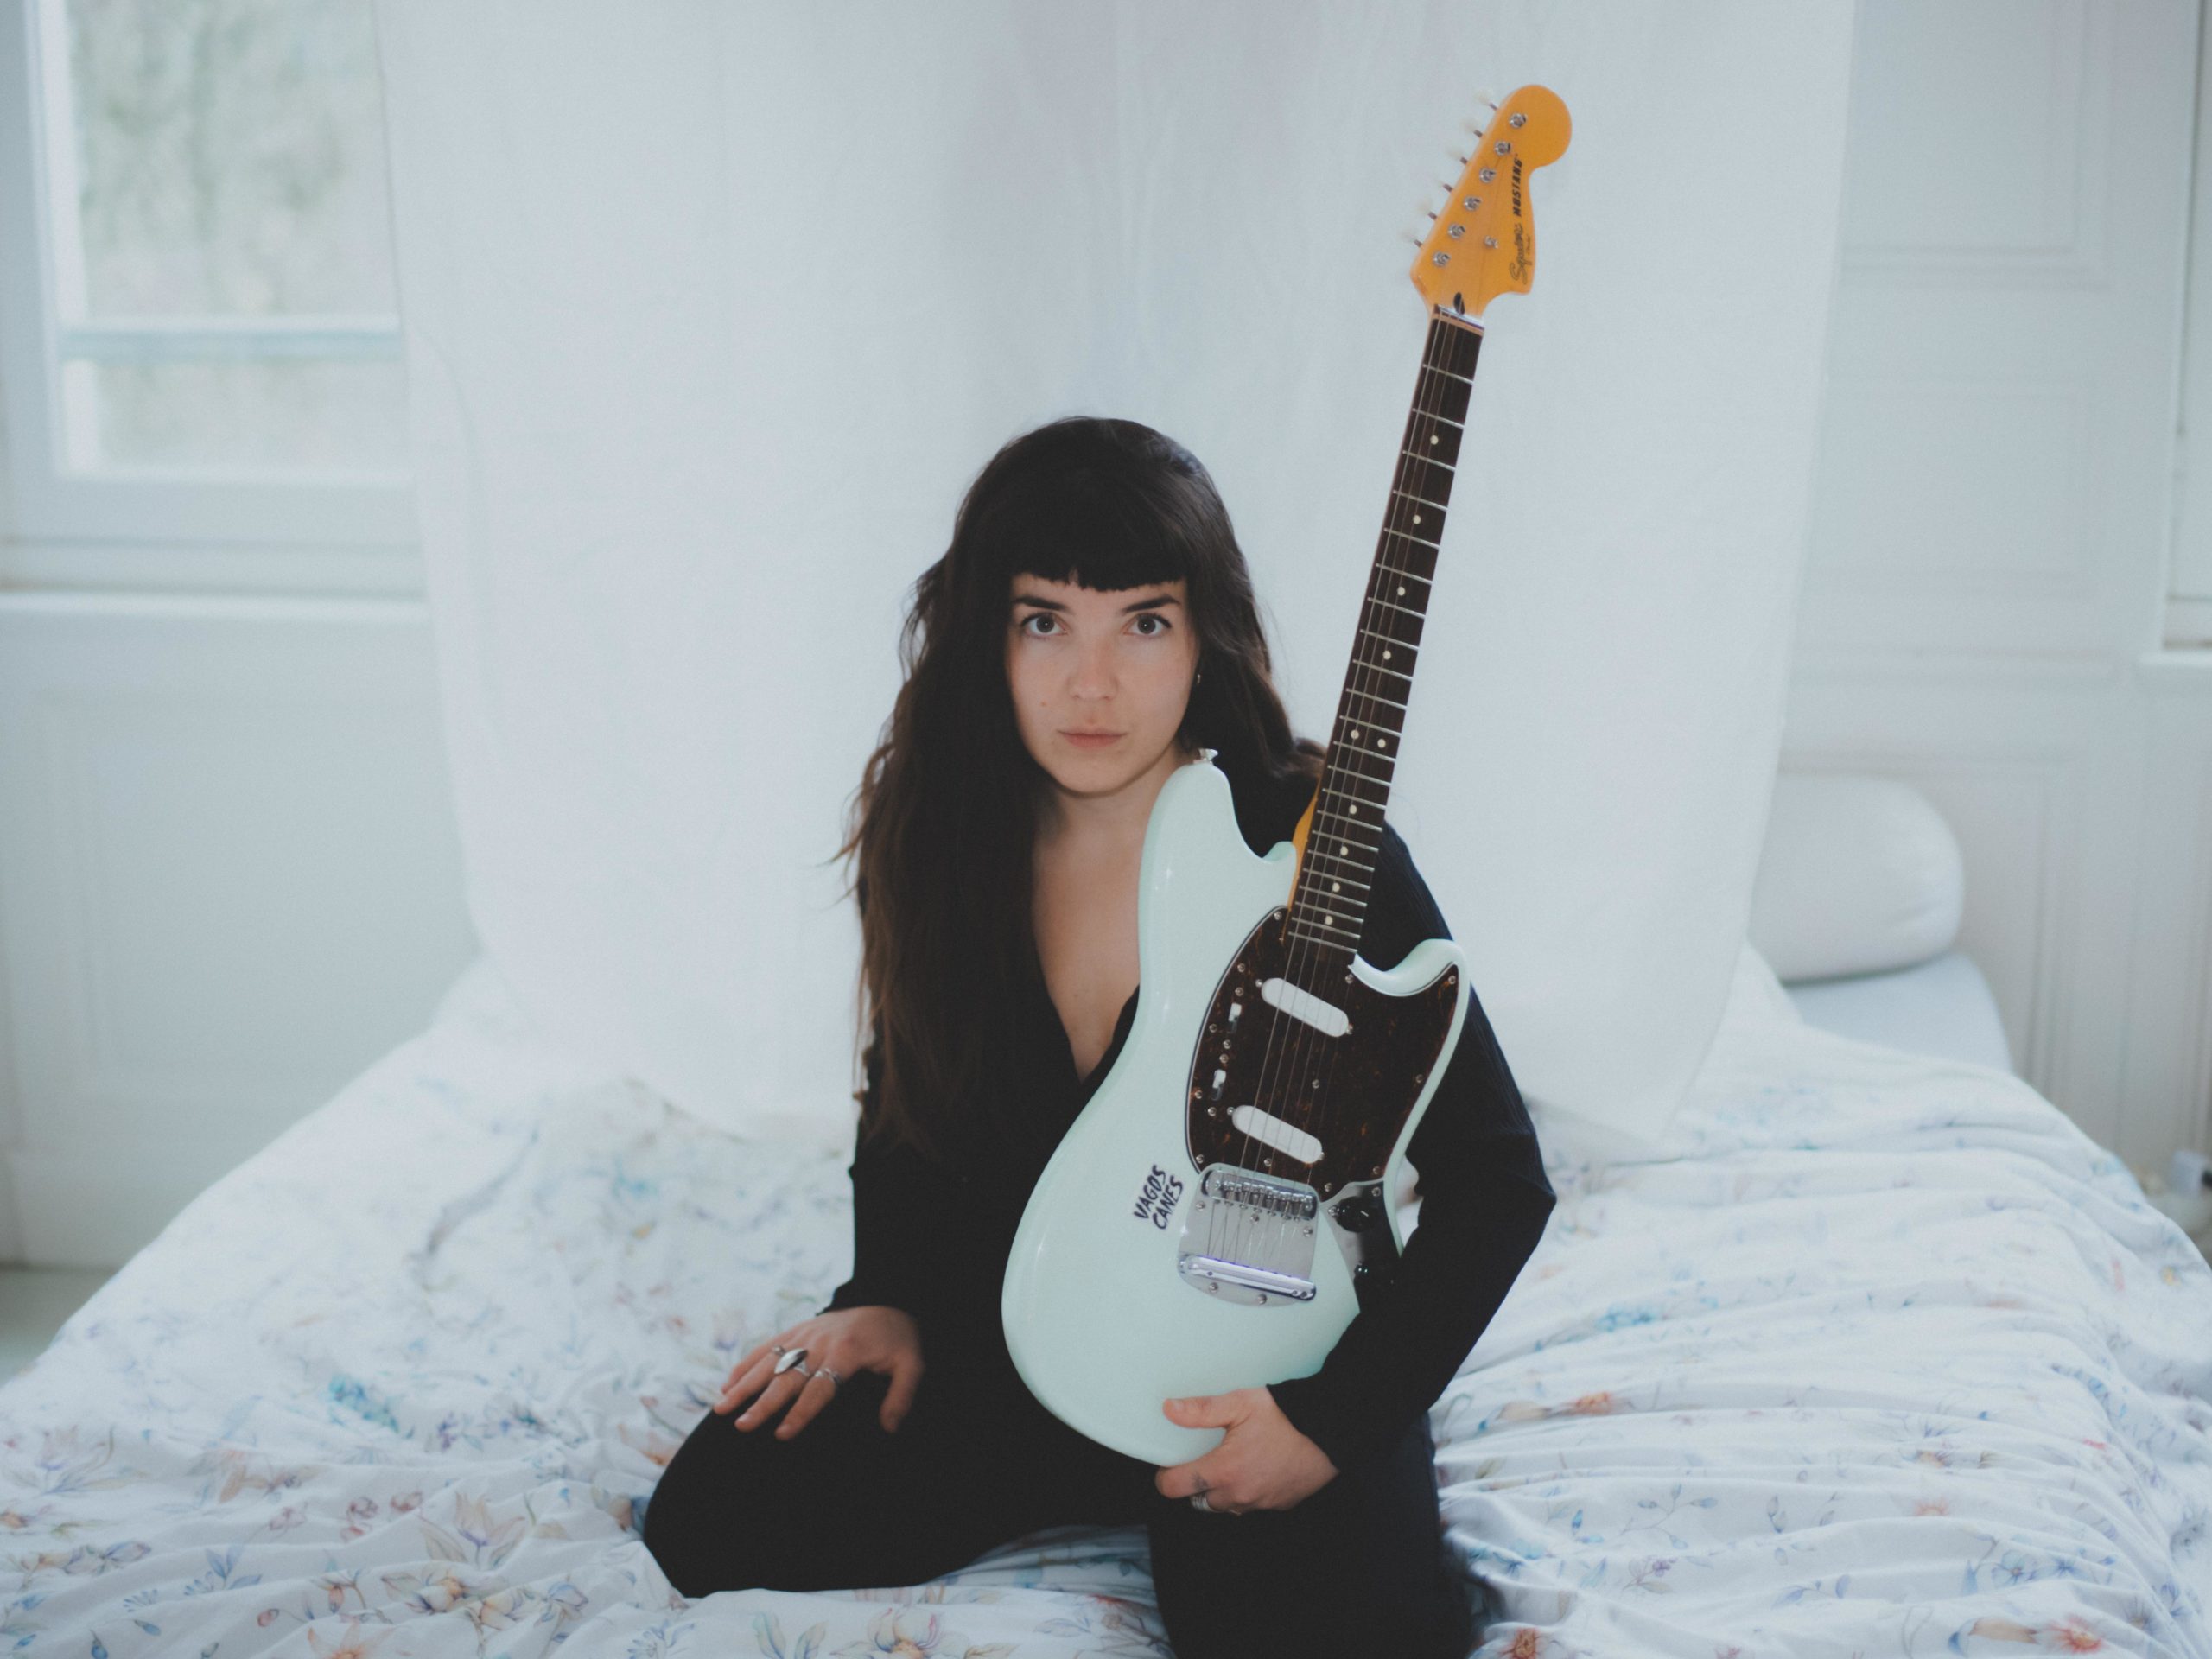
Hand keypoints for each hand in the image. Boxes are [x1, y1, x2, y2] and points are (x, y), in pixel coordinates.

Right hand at [712, 1306, 921, 1437]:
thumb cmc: (897, 1339)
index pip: (820, 1387)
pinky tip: (727, 1384)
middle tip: (742, 1426)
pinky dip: (745, 1364)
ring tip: (722, 1408)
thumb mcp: (912, 1364)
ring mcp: (804, 1332)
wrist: (886, 1299)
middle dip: (763, 1403)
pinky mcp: (796, 1328)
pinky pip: (766, 1346)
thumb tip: (890, 1428)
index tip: (782, 1434)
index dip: (801, 1412)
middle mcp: (820, 1341)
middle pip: (788, 1376)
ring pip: (769, 1360)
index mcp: (847, 1352)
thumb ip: (902, 1395)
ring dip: (744, 1384)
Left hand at [1151, 1386, 1338, 1513]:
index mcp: (1224, 1470)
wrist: (1328, 1431)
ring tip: (1230, 1463)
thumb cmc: (1285, 1417)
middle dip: (1196, 1484)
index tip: (1169, 1466)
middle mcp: (1239, 1494)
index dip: (1165, 1477)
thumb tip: (1169, 1410)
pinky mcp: (1279, 1505)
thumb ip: (1202, 1410)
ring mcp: (1260, 1503)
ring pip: (1226, 1506)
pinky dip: (1247, 1492)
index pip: (1175, 1487)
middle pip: (1199, 1500)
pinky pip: (1252, 1505)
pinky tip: (1255, 1469)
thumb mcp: (1240, 1404)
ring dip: (1221, 1491)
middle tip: (1203, 1459)